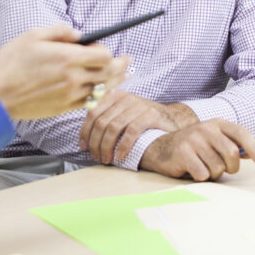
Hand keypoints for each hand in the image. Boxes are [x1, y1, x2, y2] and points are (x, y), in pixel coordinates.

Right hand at [0, 24, 128, 118]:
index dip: (107, 51)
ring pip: (102, 90)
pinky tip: (102, 91)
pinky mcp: (63, 108)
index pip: (104, 56)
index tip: (101, 47)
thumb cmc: (10, 64)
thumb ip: (59, 31)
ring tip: (123, 75)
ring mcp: (69, 96)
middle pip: (109, 74)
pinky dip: (99, 96)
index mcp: (67, 58)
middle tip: (128, 60)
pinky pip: (89, 103)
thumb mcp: (32, 36)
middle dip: (121, 66)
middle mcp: (73, 78)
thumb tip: (77, 33)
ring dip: (115, 81)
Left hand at [78, 90, 197, 163]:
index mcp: (115, 95)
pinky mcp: (150, 115)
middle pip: (101, 122)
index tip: (83, 147)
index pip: (92, 113)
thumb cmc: (142, 120)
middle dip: (95, 143)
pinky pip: (131, 132)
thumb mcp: (122, 113)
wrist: (171, 119)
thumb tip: (85, 136)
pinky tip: (120, 156)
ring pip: (113, 127)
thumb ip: (106, 117)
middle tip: (96, 157)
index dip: (85, 132)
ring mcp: (138, 105)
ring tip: (106, 159)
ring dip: (107, 147)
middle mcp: (125, 97)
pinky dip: (123, 146)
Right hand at [139, 119, 254, 180]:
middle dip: (232, 167)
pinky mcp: (183, 153)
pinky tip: (192, 169)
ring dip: (213, 173)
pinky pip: (203, 174)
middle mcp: (206, 128)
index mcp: (217, 123)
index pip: (241, 133)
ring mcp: (193, 140)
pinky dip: (200, 177)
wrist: (161, 146)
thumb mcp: (213, 139)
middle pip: (232, 154)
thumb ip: (233, 145)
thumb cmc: (194, 146)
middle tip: (225, 169)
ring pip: (217, 167)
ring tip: (203, 166)